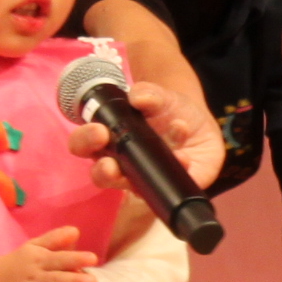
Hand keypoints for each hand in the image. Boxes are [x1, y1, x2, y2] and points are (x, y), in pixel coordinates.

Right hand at [0, 226, 103, 281]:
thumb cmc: (20, 263)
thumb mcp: (33, 247)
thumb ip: (54, 239)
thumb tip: (76, 230)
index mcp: (37, 261)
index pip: (58, 259)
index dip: (75, 258)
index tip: (93, 258)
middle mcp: (33, 280)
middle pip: (55, 281)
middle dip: (73, 281)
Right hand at [69, 78, 225, 189]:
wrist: (198, 123)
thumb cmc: (167, 110)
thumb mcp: (159, 96)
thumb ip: (148, 94)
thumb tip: (138, 98)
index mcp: (108, 139)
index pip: (83, 145)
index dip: (85, 140)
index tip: (99, 131)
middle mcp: (121, 163)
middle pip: (101, 175)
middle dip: (104, 172)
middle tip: (110, 164)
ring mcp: (144, 178)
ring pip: (135, 188)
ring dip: (144, 176)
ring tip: (164, 158)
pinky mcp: (170, 185)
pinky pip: (171, 186)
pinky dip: (178, 171)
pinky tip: (185, 158)